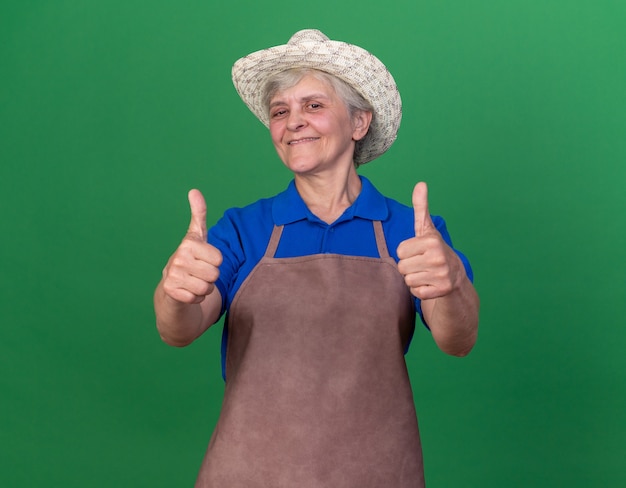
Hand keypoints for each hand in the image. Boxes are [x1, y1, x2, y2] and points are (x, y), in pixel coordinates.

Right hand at [161, 189, 222, 303]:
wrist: (171, 288)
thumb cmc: (190, 259)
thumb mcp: (197, 236)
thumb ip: (199, 214)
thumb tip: (194, 191)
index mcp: (188, 243)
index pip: (219, 259)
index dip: (215, 262)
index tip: (203, 259)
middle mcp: (178, 257)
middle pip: (215, 274)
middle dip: (211, 277)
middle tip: (198, 273)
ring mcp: (173, 275)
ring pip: (207, 288)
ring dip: (204, 289)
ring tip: (193, 282)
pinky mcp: (171, 292)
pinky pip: (197, 298)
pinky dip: (196, 299)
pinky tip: (187, 292)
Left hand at [397, 182, 464, 300]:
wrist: (456, 276)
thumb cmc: (435, 250)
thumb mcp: (427, 229)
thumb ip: (421, 207)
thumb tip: (420, 184)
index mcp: (431, 241)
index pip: (400, 251)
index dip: (407, 253)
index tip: (419, 252)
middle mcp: (438, 257)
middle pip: (402, 267)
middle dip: (410, 267)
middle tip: (423, 264)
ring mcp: (441, 275)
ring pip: (408, 280)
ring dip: (414, 279)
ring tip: (427, 273)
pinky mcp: (441, 291)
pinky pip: (416, 292)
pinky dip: (420, 290)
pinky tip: (430, 284)